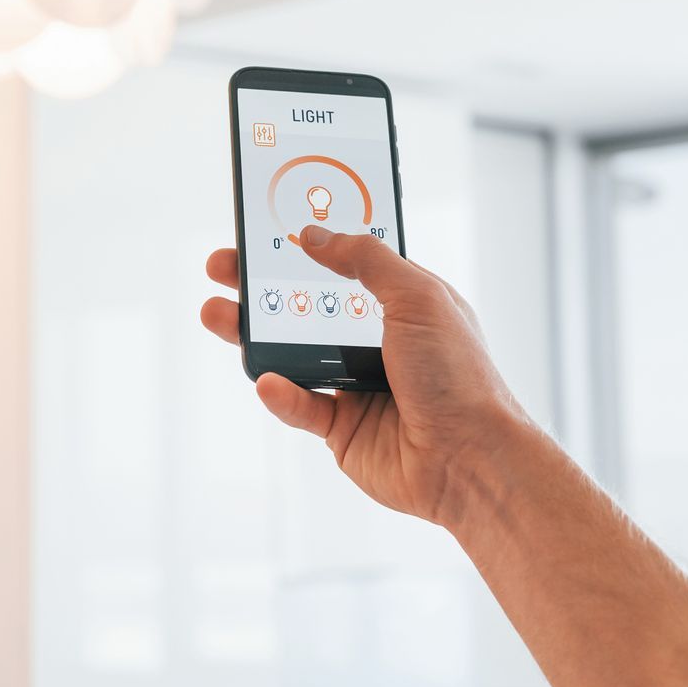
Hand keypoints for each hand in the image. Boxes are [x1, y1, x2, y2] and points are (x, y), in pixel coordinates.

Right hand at [201, 226, 530, 528]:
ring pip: (292, 354)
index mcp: (403, 305)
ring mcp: (357, 387)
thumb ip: (366, 260)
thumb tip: (315, 235)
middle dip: (262, 286)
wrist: (471, 459)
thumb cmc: (459, 375)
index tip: (269, 227)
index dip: (309, 246)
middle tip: (223, 266)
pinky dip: (281, 395)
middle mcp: (378, 342)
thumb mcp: (418, 296)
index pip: (347, 265)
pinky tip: (268, 381)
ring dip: (253, 335)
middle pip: (307, 306)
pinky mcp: (343, 430)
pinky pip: (300, 407)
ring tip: (216, 314)